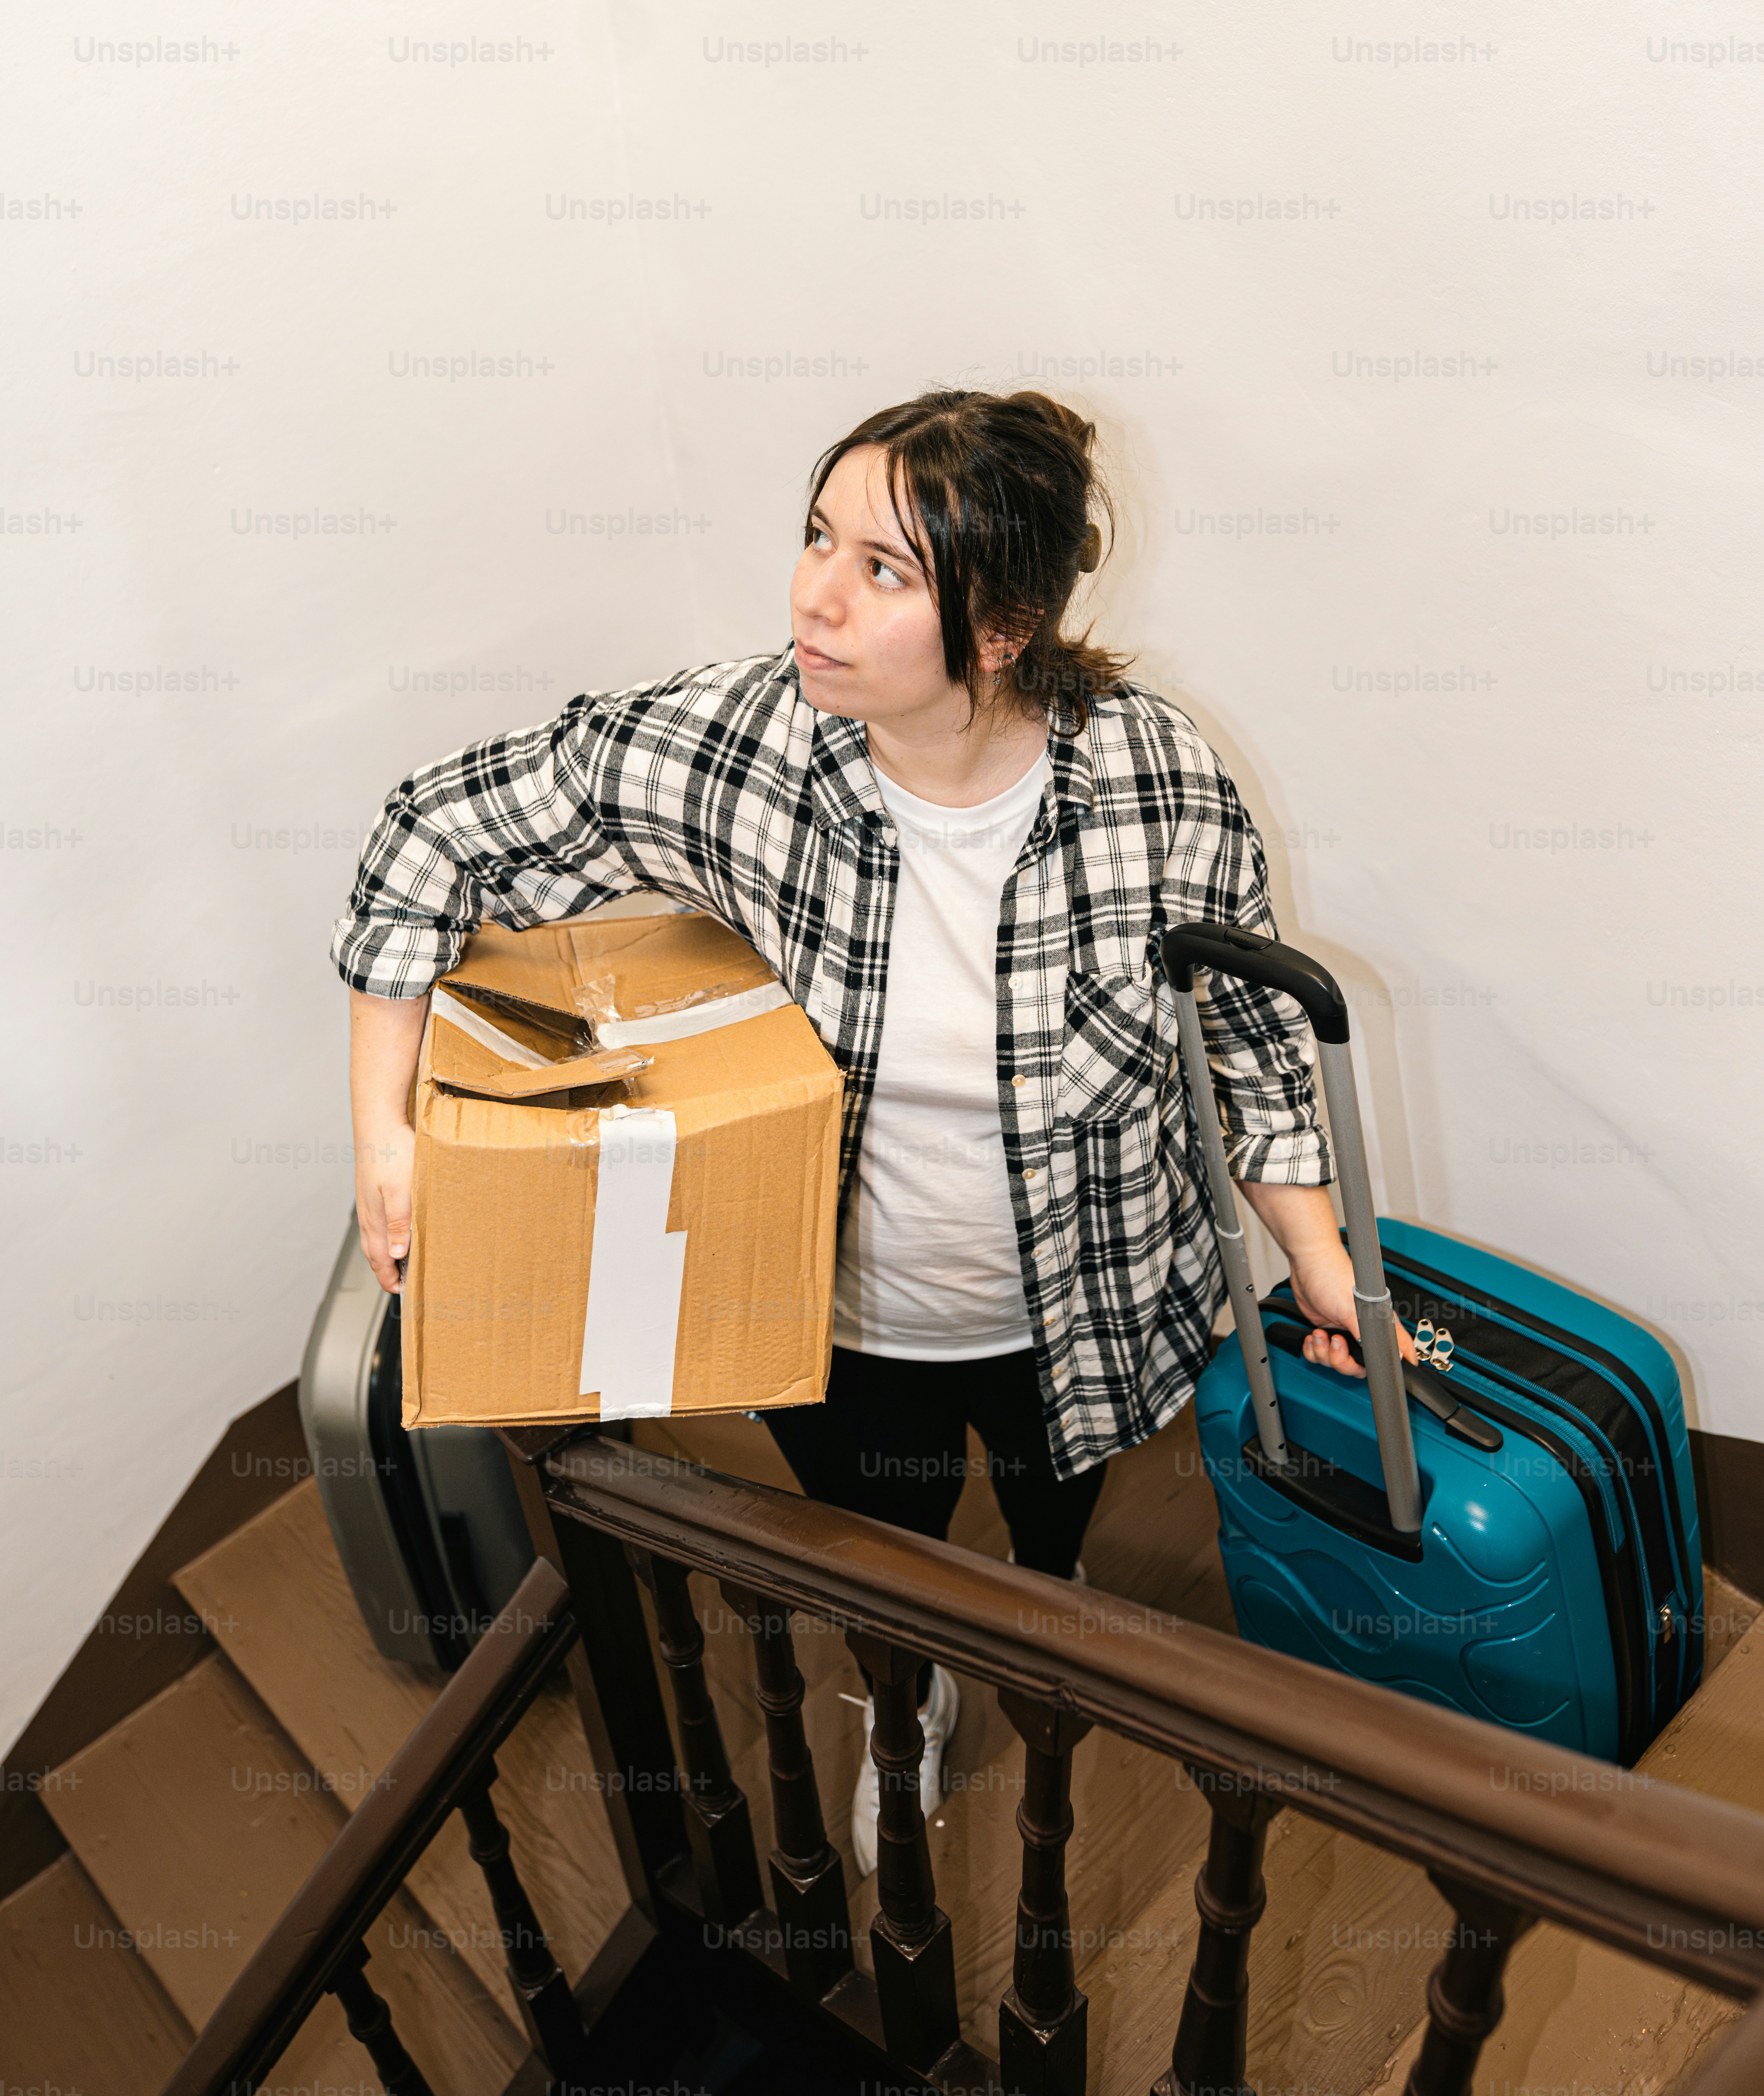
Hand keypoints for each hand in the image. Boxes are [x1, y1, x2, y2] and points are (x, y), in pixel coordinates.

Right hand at [355, 1121, 414, 1292]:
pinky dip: (385, 1233)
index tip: (400, 1291)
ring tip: (398, 1261)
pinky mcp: (372, 1189)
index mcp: (375, 1219)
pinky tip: (394, 1228)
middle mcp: (368, 1213)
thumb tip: (396, 1255)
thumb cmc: (392, 1153)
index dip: (389, 1278)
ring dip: (385, 1252)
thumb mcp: (401, 1191)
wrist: (379, 1122)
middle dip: (386, 1270)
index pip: (380, 1259)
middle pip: (375, 1251)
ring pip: (375, 1236)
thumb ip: (399, 1223)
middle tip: (400, 1283)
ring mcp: (368, 1201)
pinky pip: (377, 1220)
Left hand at [1289, 1240, 1417, 1378]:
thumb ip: (1369, 1334)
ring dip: (1324, 1353)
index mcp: (1377, 1324)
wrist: (1308, 1263)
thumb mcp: (1352, 1309)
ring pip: (1338, 1362)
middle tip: (1336, 1343)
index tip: (1387, 1376)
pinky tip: (1313, 1336)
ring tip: (1320, 1335)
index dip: (1392, 1367)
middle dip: (1343, 1361)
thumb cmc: (1333, 1275)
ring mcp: (1343, 1331)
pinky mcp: (1326, 1331)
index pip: (1394, 1351)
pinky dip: (1314, 1350)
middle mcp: (1362, 1330)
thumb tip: (1387, 1355)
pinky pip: (1320, 1354)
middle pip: (1359, 1366)